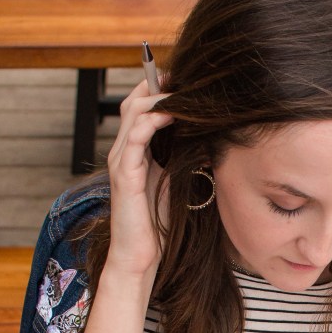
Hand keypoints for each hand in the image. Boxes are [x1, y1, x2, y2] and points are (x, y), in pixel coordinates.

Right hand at [105, 79, 174, 278]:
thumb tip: (211, 136)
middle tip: (185, 77)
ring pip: (133, 112)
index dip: (159, 89)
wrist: (142, 256)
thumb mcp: (176, 181)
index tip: (186, 80)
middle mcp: (123, 151)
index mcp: (135, 151)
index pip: (141, 107)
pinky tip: (172, 115)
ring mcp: (120, 160)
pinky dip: (153, 120)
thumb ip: (184, 157)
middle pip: (134, 101)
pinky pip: (135, 136)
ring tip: (183, 92)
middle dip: (158, 84)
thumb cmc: (159, 223)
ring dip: (159, 98)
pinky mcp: (124, 174)